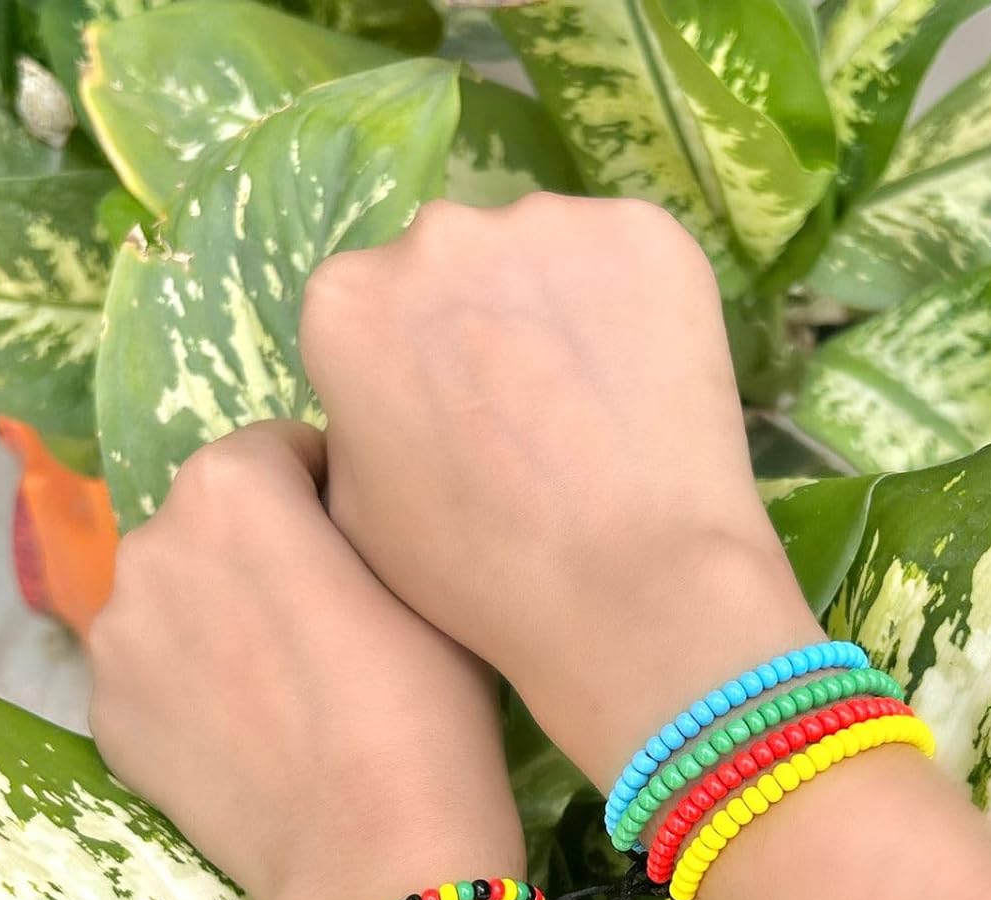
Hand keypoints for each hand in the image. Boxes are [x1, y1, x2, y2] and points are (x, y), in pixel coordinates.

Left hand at [88, 421, 523, 899]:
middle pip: (211, 522)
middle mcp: (151, 546)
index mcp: (231, 488)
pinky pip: (155, 673)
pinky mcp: (108, 721)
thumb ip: (364, 509)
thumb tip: (338, 502)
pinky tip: (250, 734)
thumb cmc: (429, 704)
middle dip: (261, 549)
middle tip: (326, 619)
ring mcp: (116, 641)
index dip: (330, 489)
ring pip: (175, 598)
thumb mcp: (425, 574)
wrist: (381, 859)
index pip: (279, 449)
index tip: (362, 546)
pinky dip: (191, 687)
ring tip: (286, 684)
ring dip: (218, 614)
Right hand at [299, 194, 817, 789]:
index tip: (452, 426)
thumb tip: (388, 390)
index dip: (412, 371)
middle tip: (528, 419)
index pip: (370, 314)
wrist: (634, 586)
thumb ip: (352, 422)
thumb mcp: (355, 516)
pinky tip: (645, 383)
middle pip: (450, 269)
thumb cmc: (479, 573)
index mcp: (344, 303)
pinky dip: (634, 305)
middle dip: (478, 326)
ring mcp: (546, 222)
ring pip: (538, 257)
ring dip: (554, 310)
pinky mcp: (646, 230)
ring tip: (594, 408)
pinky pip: (625, 258)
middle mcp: (433, 234)